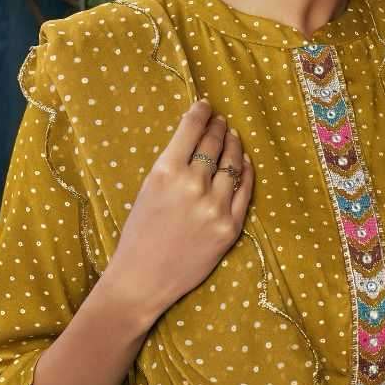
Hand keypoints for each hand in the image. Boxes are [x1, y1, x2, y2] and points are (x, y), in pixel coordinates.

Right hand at [103, 98, 253, 326]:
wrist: (142, 279)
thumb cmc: (138, 234)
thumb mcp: (147, 189)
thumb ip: (171, 165)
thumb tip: (194, 139)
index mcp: (165, 172)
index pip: (191, 129)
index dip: (201, 112)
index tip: (205, 105)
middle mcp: (193, 185)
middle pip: (214, 143)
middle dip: (218, 126)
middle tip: (221, 120)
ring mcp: (215, 206)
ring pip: (233, 163)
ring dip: (234, 145)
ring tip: (232, 136)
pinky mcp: (230, 226)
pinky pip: (245, 189)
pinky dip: (246, 171)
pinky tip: (244, 162)